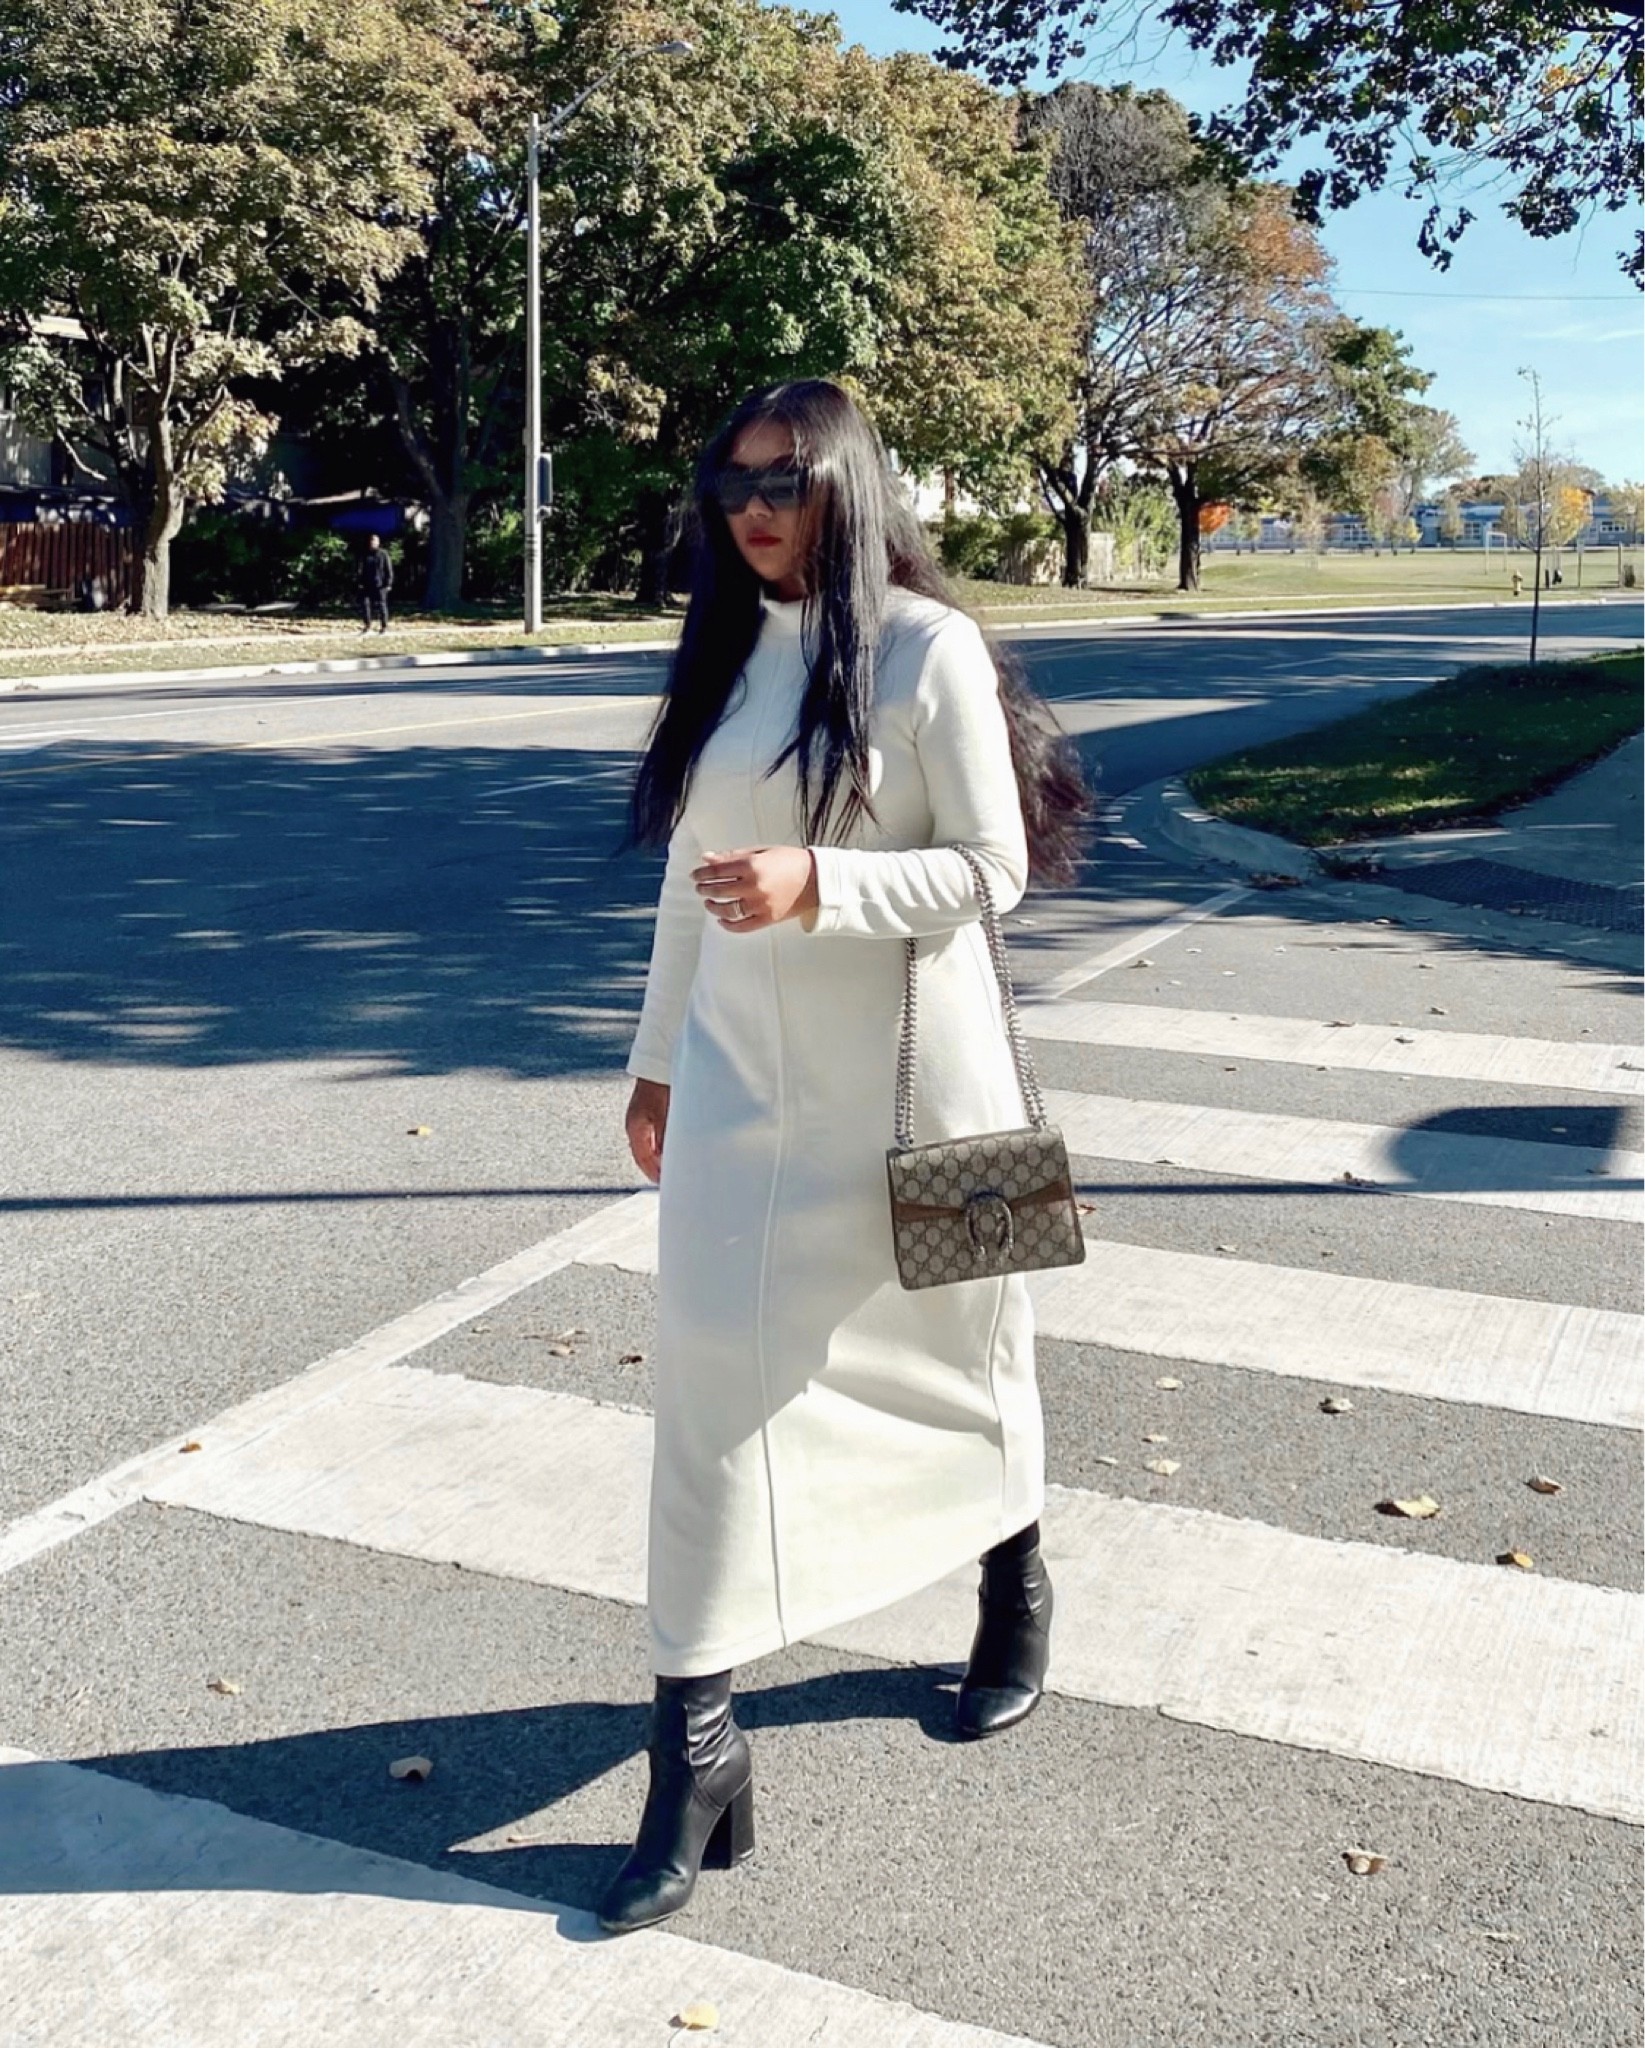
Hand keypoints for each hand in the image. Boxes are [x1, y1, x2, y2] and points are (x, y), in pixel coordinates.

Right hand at [626, 1078, 669, 1183]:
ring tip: (672, 1169)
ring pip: (648, 1147)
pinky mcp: (647, 1115)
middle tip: (669, 1182)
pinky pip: (651, 1138)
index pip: (642, 1159)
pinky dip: (660, 1148)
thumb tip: (670, 1159)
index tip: (665, 1185)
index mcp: (635, 1128)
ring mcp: (639, 1121)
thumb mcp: (665, 1114)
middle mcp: (635, 1127)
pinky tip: (671, 1151)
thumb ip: (667, 1137)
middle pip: (644, 1155)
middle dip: (656, 1169)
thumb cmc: (660, 1087)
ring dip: (658, 1159)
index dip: (654, 1173)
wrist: (657, 1064)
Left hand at [692, 845, 818, 931]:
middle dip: (704, 889)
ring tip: (708, 903)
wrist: (816, 879)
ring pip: (727, 910)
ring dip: (713, 907)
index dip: (702, 873)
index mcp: (752, 865)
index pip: (717, 871)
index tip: (695, 875)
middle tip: (699, 888)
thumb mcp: (760, 852)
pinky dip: (728, 925)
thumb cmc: (789, 861)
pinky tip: (721, 919)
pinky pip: (741, 926)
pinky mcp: (767, 919)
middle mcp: (754, 886)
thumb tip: (707, 858)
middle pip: (719, 890)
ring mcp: (760, 905)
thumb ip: (732, 856)